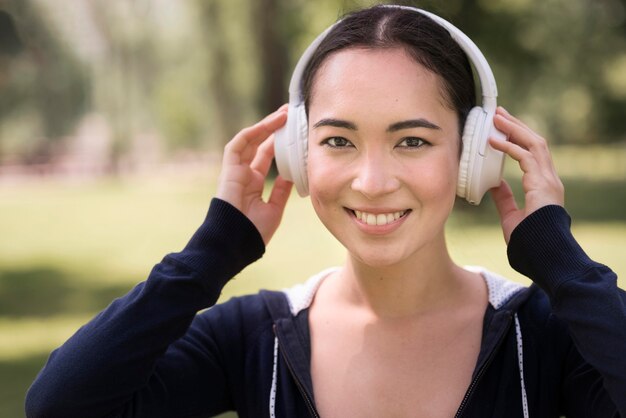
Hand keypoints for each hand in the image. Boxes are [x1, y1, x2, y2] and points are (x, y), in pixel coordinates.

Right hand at [216, 105, 292, 244]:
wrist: (235, 243)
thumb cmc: (253, 232)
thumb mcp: (274, 209)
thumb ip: (282, 191)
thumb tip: (294, 175)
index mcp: (255, 184)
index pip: (268, 157)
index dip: (280, 143)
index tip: (296, 132)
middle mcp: (245, 174)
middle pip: (260, 144)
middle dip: (274, 128)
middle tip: (291, 114)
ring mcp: (236, 171)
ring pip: (251, 141)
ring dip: (266, 126)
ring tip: (284, 114)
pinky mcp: (229, 169)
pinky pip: (239, 145)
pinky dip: (253, 133)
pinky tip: (269, 124)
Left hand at [488, 107, 563, 243]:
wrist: (541, 255)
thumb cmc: (528, 241)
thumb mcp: (511, 216)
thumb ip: (505, 199)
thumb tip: (494, 184)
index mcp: (543, 186)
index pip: (533, 154)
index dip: (518, 138)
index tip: (502, 128)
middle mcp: (549, 179)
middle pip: (535, 142)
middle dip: (517, 126)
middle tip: (499, 113)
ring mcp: (549, 181)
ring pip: (535, 144)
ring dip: (515, 129)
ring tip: (497, 118)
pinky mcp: (543, 184)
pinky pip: (527, 158)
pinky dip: (510, 147)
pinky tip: (494, 141)